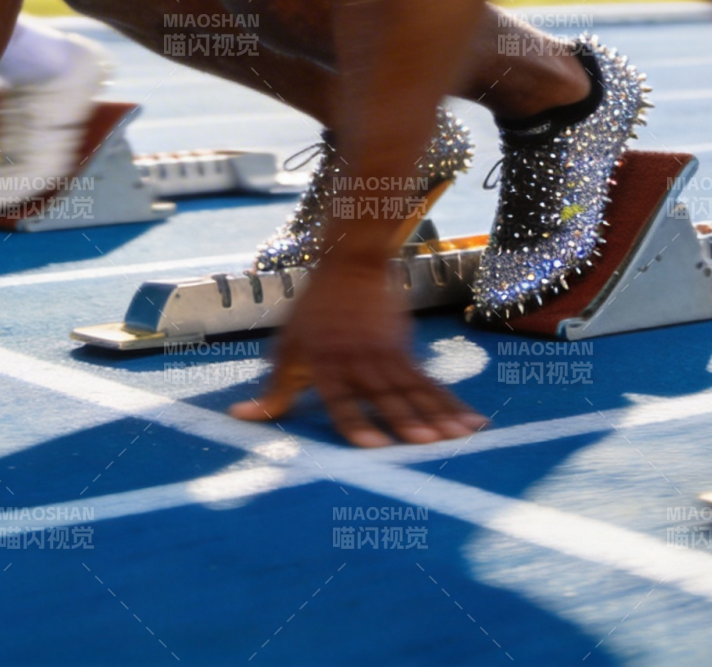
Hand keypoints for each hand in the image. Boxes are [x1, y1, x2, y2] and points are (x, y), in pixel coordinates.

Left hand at [230, 252, 487, 447]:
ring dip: (437, 415)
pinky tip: (472, 422)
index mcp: (326, 362)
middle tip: (428, 444)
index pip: (341, 398)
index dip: (356, 422)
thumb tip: (239, 418)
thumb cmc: (311, 313)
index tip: (373, 447)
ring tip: (459, 437)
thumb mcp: (287, 348)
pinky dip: (451, 403)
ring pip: (414, 390)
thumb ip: (272, 391)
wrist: (350, 263)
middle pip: (385, 395)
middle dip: (407, 421)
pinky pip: (430, 382)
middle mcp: (358, 359)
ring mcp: (386, 353)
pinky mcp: (405, 350)